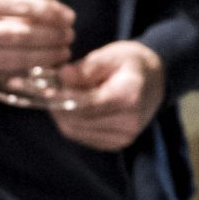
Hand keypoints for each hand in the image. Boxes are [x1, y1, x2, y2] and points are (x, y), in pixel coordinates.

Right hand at [0, 0, 73, 93]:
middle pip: (19, 36)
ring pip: (12, 61)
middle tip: (70, 37)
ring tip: (61, 53)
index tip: (68, 16)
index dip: (48, 12)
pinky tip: (39, 69)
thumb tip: (46, 17)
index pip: (17, 5)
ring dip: (44, 59)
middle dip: (51, 38)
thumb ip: (0, 7)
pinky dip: (23, 74)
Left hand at [48, 41, 165, 150]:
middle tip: (46, 89)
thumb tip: (61, 76)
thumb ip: (86, 67)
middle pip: (78, 120)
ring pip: (75, 130)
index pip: (87, 104)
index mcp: (130, 96)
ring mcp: (124, 137)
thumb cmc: (130, 64)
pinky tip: (71, 107)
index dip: (61, 98)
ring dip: (60, 114)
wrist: (154, 81)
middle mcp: (129, 122)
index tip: (43, 88)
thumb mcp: (111, 55)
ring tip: (58, 96)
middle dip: (57, 105)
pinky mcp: (116, 144)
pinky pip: (81, 136)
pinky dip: (70, 122)